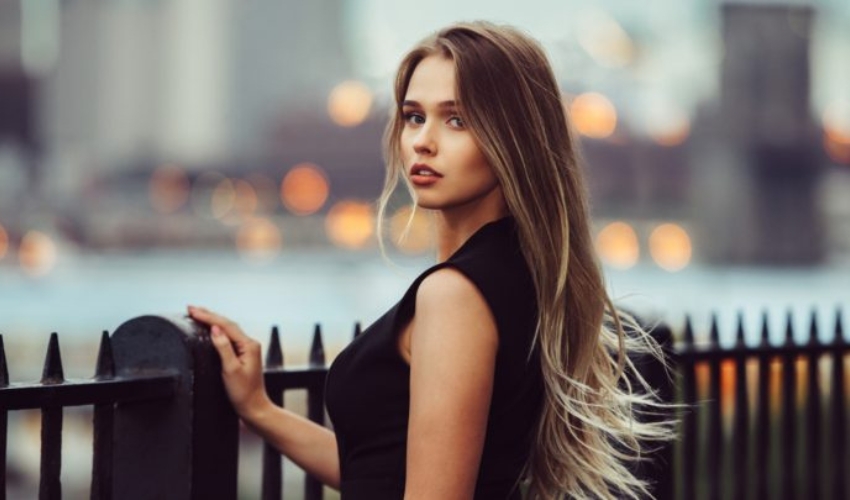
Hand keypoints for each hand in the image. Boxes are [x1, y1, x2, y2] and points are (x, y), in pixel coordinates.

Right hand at [187, 305, 271, 421]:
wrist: (254, 408)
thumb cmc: (243, 393)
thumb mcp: (230, 370)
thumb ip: (223, 348)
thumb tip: (215, 329)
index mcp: (249, 345)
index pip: (226, 325)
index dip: (208, 316)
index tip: (192, 310)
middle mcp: (250, 344)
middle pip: (227, 324)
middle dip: (209, 315)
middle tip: (191, 308)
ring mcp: (248, 349)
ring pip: (228, 329)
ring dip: (213, 320)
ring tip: (198, 313)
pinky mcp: (244, 355)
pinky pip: (229, 337)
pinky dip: (218, 330)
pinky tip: (211, 329)